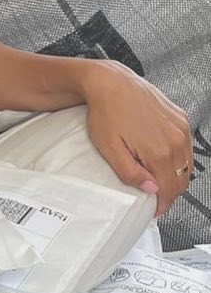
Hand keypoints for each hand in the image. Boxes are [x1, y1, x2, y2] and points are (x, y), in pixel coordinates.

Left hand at [82, 60, 193, 217]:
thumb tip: (151, 190)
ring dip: (174, 176)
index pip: (170, 190)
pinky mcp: (181, 118)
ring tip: (155, 179)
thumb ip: (130, 172)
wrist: (110, 82)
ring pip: (186, 165)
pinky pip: (185, 147)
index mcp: (160, 151)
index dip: (162, 204)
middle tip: (153, 197)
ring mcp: (181, 128)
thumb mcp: (109, 148)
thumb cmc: (105, 112)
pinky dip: (176, 158)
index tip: (153, 210)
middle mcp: (176, 139)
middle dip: (168, 192)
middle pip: (181, 180)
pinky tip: (159, 158)